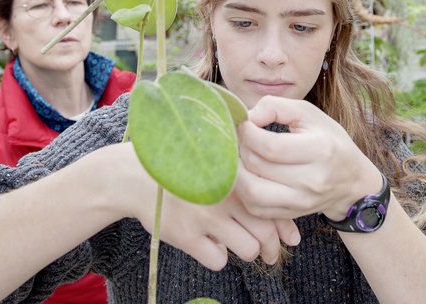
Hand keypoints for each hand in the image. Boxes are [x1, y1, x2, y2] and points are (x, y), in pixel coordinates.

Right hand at [109, 143, 299, 270]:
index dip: (285, 226)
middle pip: (267, 231)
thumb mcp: (217, 166)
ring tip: (237, 245)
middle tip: (271, 254)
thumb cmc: (184, 172)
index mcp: (235, 173)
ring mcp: (206, 215)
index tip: (290, 237)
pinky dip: (216, 256)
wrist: (135, 176)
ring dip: (248, 251)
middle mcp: (225, 193)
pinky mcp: (187, 235)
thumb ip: (246, 183)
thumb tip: (280, 216)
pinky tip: (208, 245)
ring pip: (249, 249)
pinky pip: (218, 260)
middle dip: (273, 248)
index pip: (274, 204)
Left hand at [234, 96, 383, 220]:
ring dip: (237, 173)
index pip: (269, 146)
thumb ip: (275, 106)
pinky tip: (246, 175)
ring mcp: (302, 201)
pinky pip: (255, 208)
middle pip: (257, 166)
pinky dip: (243, 191)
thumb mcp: (309, 113)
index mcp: (320, 150)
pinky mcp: (291, 214)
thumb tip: (247, 117)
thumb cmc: (328, 140)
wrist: (351, 181)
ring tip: (238, 158)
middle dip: (240, 149)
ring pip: (251, 192)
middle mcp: (312, 180)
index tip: (244, 124)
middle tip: (240, 139)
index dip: (247, 133)